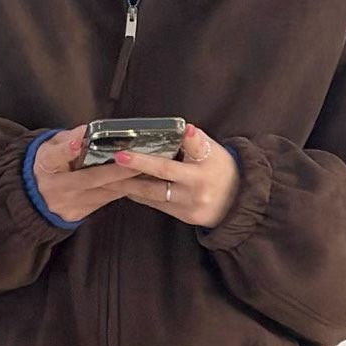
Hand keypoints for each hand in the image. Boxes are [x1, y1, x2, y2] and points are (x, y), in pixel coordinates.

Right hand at [29, 124, 146, 221]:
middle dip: (118, 170)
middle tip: (141, 161)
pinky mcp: (81, 214)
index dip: (67, 149)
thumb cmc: (46, 167)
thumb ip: (65, 141)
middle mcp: (60, 188)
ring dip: (128, 183)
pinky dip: (124, 191)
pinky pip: (106, 200)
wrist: (33, 200)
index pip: (56, 156)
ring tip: (150, 173)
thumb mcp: (48, 149)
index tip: (78, 142)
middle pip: (92, 178)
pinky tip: (140, 183)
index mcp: (46, 166)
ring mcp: (71, 204)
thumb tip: (85, 131)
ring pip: (104, 192)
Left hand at [111, 123, 237, 227]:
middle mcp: (197, 186)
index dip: (184, 137)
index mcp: (206, 165)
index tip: (174, 130)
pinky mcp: (184, 217)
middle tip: (116, 157)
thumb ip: (195, 141)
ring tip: (108, 176)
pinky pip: (156, 204)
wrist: (237, 204)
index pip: (192, 148)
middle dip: (137, 164)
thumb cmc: (220, 169)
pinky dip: (139, 195)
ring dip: (129, 184)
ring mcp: (189, 204)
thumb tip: (182, 128)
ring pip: (154, 193)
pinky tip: (123, 188)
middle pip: (164, 172)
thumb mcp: (213, 150)